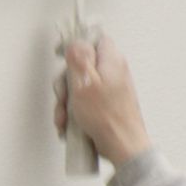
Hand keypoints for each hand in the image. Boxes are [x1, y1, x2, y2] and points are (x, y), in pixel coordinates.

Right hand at [53, 27, 151, 166]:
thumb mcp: (84, 82)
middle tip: (63, 98)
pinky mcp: (107, 105)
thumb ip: (78, 57)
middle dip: (66, 84)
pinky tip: (70, 125)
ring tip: (65, 119)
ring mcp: (110, 90)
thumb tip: (74, 43)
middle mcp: (113, 72)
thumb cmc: (107, 118)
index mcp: (111, 60)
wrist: (122, 146)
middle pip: (81, 66)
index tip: (63, 55)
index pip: (94, 39)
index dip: (77, 45)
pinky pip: (85, 103)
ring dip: (67, 103)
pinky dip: (75, 113)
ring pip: (80, 87)